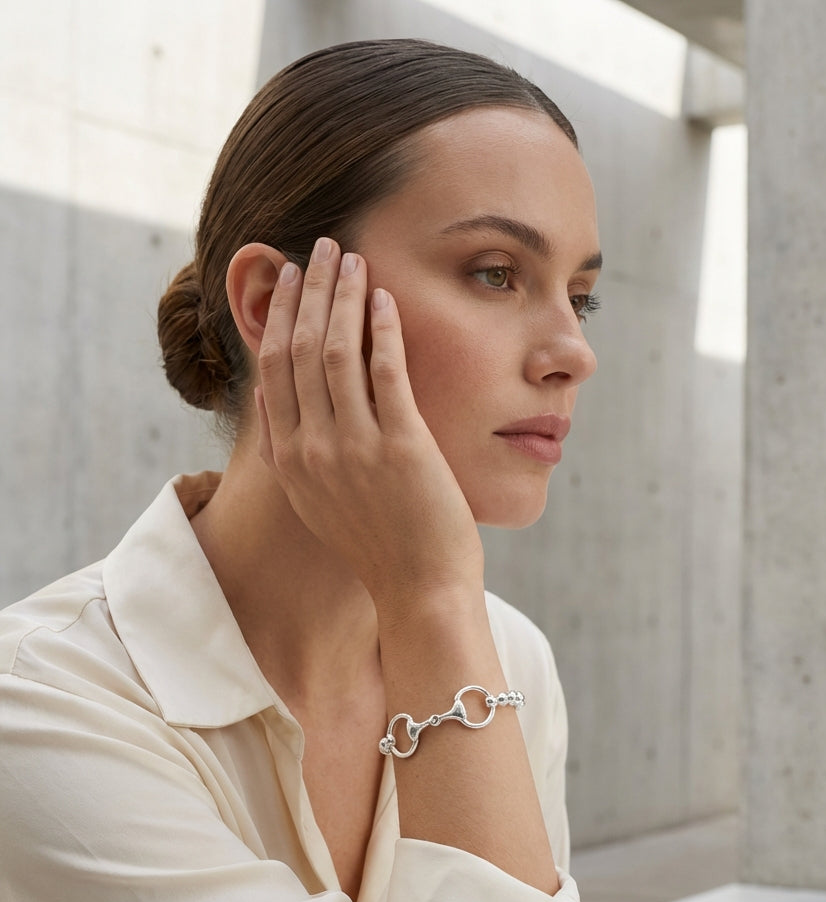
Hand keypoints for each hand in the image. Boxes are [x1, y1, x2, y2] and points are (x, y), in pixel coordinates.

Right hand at [254, 237, 484, 607]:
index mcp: (290, 461)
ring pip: (335, 352)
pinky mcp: (401, 447)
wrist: (419, 590)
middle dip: (308, 291)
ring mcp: (354, 448)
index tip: (291, 278)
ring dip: (342, 297)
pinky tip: (385, 298)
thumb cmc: (378, 545)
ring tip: (353, 259)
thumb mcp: (317, 503)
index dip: (280, 316)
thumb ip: (289, 452)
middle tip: (321, 248)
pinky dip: (382, 328)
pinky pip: (385, 371)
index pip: (272, 371)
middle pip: (298, 351)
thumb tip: (267, 400)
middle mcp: (312, 450)